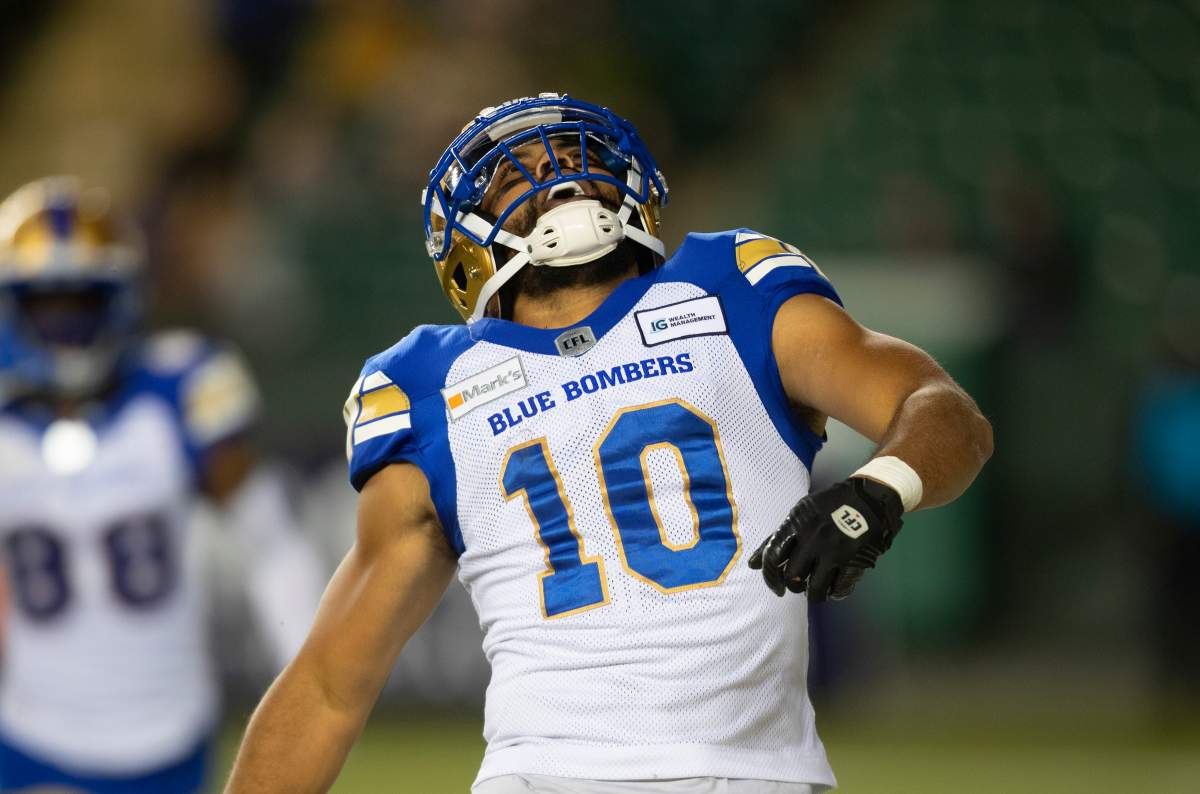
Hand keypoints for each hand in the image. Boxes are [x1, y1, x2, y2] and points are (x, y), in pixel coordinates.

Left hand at [748, 477, 903, 601]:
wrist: (868, 497)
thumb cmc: (828, 507)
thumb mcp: (798, 515)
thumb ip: (775, 539)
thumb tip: (752, 565)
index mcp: (796, 524)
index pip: (772, 557)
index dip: (770, 577)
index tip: (775, 587)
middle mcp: (813, 538)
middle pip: (792, 577)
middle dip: (793, 586)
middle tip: (798, 586)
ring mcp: (834, 550)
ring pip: (814, 588)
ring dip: (812, 594)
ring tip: (815, 591)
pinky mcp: (854, 560)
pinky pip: (839, 588)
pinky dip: (835, 593)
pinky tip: (834, 588)